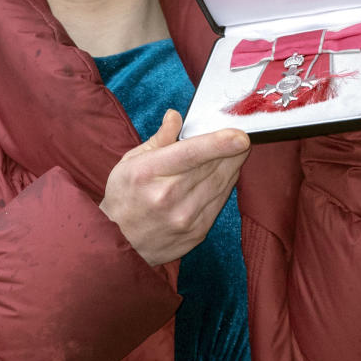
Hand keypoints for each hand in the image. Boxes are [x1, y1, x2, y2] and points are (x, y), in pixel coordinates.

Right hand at [99, 109, 250, 265]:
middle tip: (240, 136)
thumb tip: (176, 117)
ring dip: (232, 165)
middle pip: (211, 167)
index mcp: (148, 173)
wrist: (120, 243)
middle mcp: (168, 197)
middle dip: (231, 150)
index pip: (190, 154)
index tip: (241, 135)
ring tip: (235, 152)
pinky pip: (220, 202)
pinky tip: (224, 174)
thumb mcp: (130, 162)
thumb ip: (158, 139)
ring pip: (221, 184)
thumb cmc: (123, 197)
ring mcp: (185, 218)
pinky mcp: (197, 232)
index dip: (218, 143)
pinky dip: (225, 185)